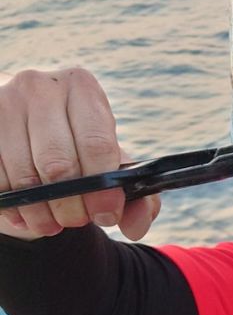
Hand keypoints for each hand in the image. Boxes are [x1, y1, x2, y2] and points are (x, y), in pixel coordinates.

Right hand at [0, 68, 159, 240]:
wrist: (30, 128)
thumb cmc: (82, 148)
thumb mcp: (114, 165)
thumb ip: (138, 197)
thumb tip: (136, 226)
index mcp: (82, 87)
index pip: (96, 144)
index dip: (103, 189)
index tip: (105, 215)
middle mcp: (40, 87)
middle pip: (57, 163)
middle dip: (71, 205)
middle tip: (77, 221)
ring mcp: (4, 102)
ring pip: (23, 175)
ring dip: (40, 212)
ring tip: (52, 224)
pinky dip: (14, 206)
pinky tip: (27, 214)